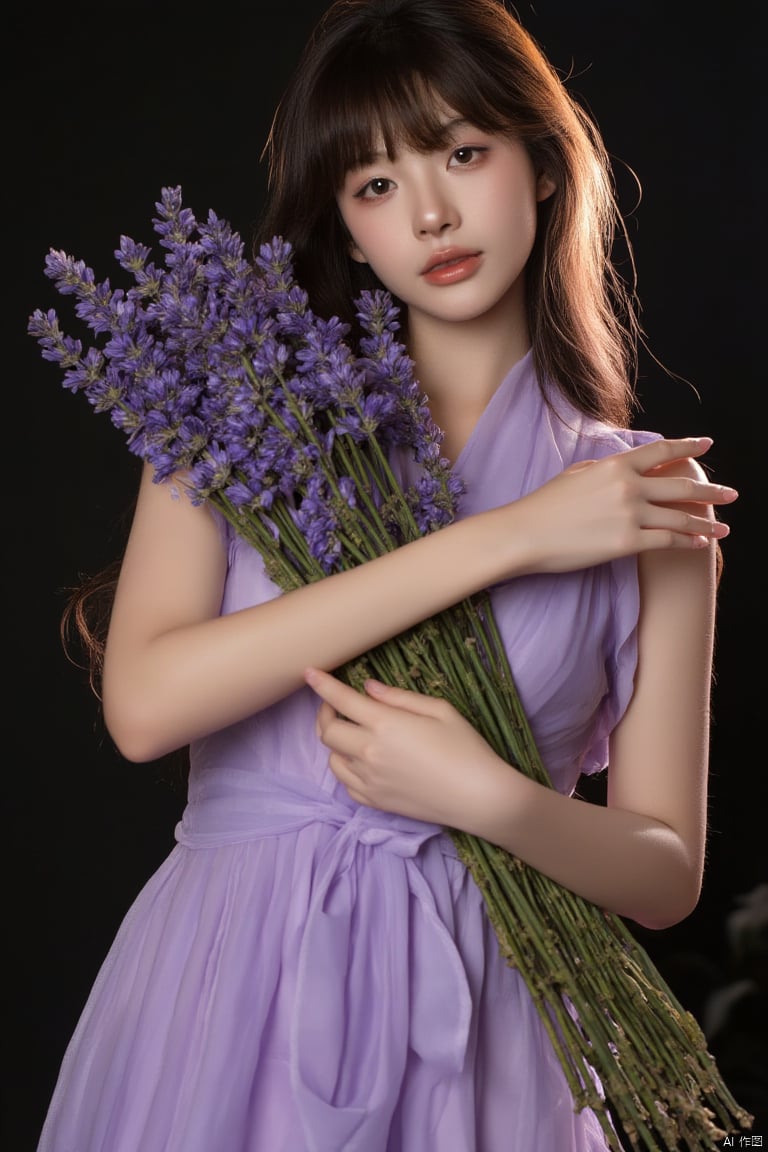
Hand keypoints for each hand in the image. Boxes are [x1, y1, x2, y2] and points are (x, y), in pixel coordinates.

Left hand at [305, 667, 505, 826]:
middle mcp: (370, 752)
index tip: (308, 673)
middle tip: (338, 705)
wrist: (478, 797)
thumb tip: (367, 688)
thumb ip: (398, 698)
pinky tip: (361, 760)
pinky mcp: (375, 801)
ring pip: (332, 758)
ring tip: (352, 733)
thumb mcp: (439, 710)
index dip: (321, 684)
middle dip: (326, 713)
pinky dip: (346, 767)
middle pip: (328, 730)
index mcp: (386, 724)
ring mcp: (370, 780)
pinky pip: (346, 782)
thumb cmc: (466, 748)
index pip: (341, 700)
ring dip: (335, 742)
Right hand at [513, 436, 736, 573]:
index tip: (708, 445)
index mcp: (616, 465)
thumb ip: (607, 469)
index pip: (662, 451)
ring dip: (706, 523)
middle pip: (681, 486)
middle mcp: (629, 486)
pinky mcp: (626, 543)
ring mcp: (629, 515)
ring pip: (679, 517)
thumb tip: (625, 467)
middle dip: (711, 491)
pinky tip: (699, 544)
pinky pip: (667, 542)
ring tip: (724, 528)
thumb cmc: (545, 505)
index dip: (688, 447)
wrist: (526, 533)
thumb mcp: (577, 474)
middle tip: (731, 494)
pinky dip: (687, 542)